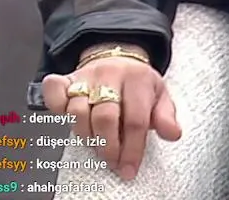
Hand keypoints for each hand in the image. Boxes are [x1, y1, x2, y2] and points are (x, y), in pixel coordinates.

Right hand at [40, 46, 180, 180]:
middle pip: (105, 117)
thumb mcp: (159, 95)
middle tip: (112, 162)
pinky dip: (56, 108)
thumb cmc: (138, 84)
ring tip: (96, 147)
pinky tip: (68, 120)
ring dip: (86, 136)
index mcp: (138, 79)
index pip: (136, 119)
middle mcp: (111, 75)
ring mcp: (87, 76)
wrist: (118, 58)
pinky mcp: (67, 78)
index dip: (133, 148)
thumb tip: (173, 134)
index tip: (129, 169)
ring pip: (78, 111)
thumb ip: (165, 116)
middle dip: (108, 147)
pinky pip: (54, 93)